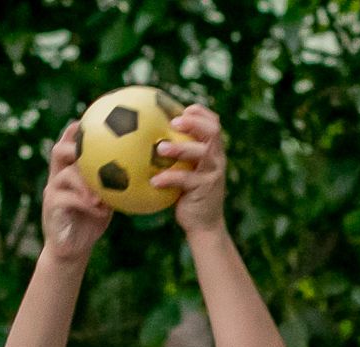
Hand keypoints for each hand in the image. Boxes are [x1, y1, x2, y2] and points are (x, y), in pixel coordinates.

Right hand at [42, 121, 111, 262]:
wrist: (72, 248)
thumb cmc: (93, 221)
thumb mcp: (109, 199)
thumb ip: (118, 183)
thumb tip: (149, 170)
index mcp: (70, 169)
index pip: (70, 142)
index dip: (81, 128)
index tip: (99, 119)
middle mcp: (58, 175)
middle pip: (59, 150)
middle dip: (76, 145)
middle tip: (94, 148)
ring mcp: (52, 190)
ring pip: (65, 174)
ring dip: (87, 180)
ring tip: (102, 190)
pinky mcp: (51, 206)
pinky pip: (70, 198)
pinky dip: (89, 203)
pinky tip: (104, 209)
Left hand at [154, 104, 224, 233]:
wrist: (204, 225)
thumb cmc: (188, 196)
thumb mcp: (184, 172)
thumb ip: (174, 156)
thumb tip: (142, 140)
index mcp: (212, 151)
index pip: (213, 124)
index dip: (200, 112)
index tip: (182, 109)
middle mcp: (216, 159)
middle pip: (213, 131)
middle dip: (194, 122)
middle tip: (174, 122)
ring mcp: (213, 173)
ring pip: (202, 152)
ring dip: (180, 148)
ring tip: (160, 148)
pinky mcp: (204, 189)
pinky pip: (185, 180)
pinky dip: (168, 178)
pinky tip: (153, 181)